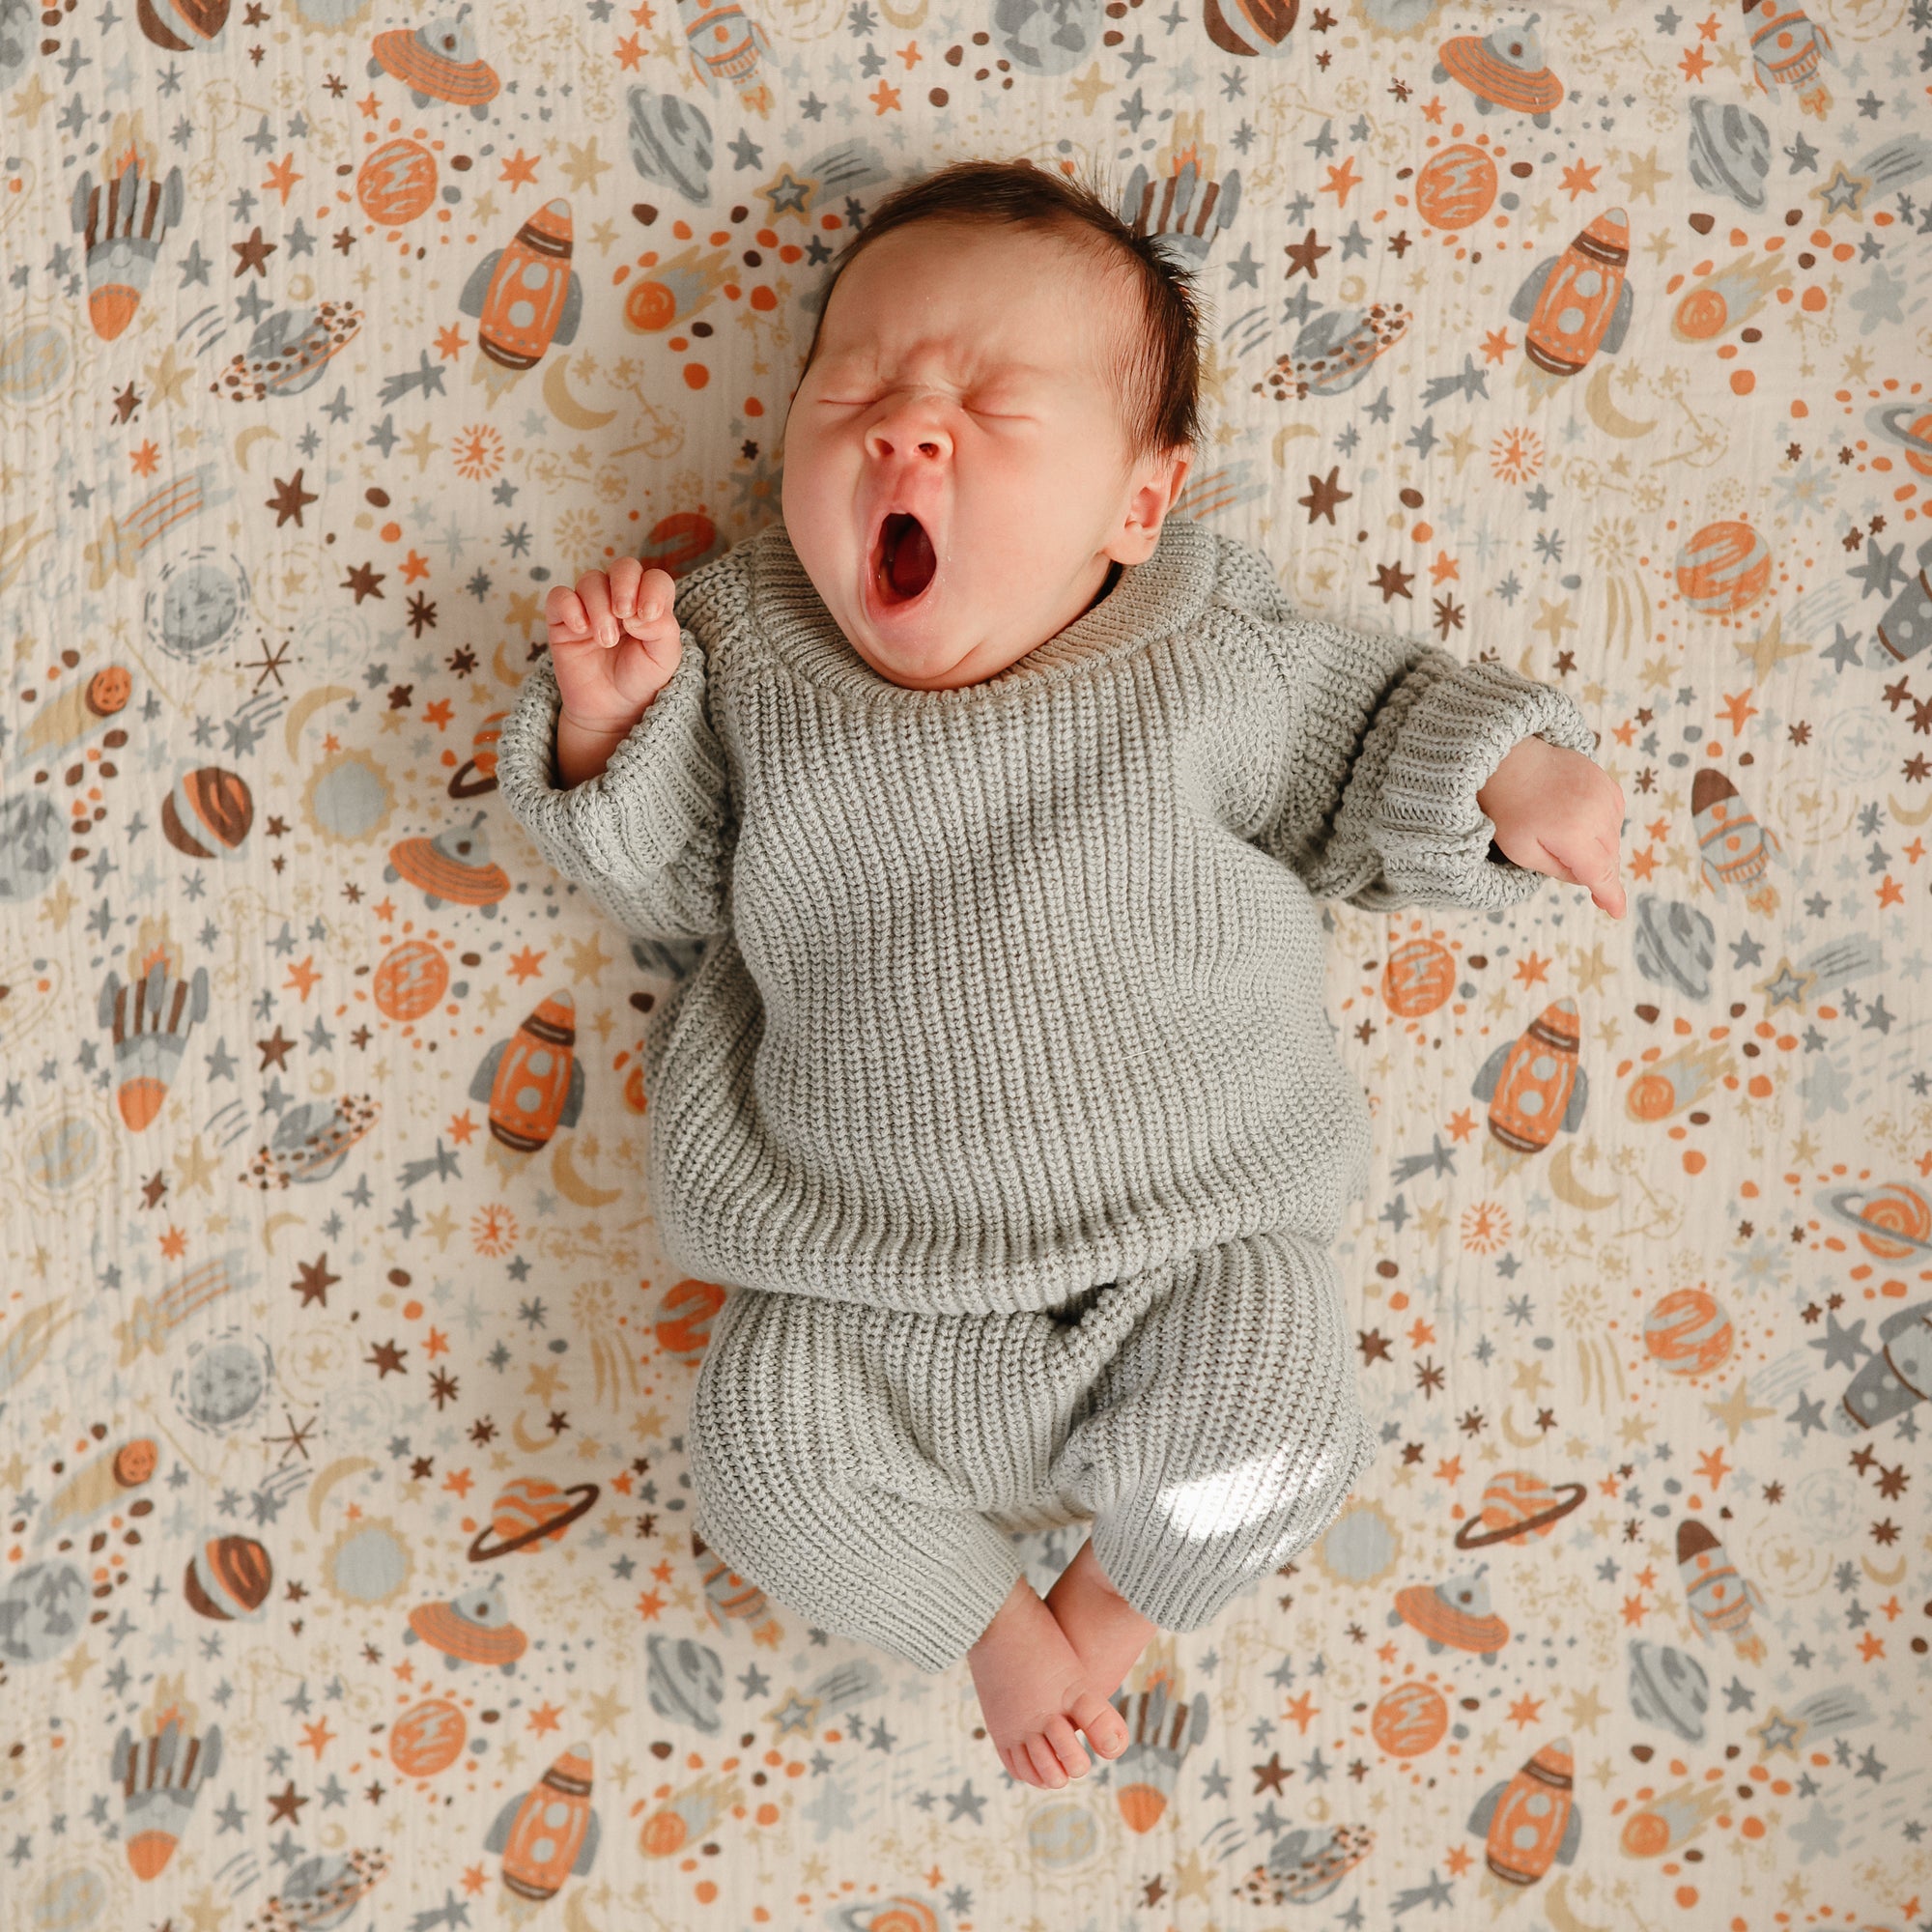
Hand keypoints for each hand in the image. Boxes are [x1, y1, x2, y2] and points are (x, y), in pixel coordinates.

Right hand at [546, 560, 680, 784]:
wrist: (612, 710)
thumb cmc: (640, 680)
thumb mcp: (664, 658)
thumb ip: (662, 629)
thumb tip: (640, 611)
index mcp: (649, 603)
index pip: (654, 578)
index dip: (652, 589)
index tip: (648, 616)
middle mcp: (620, 599)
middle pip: (623, 567)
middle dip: (624, 586)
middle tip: (625, 616)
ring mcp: (590, 607)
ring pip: (591, 580)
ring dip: (600, 607)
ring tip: (606, 641)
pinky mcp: (563, 620)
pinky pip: (559, 596)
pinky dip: (570, 607)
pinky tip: (580, 630)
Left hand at [1476, 735, 1626, 917]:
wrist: (1512, 760)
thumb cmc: (1509, 809)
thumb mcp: (1522, 852)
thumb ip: (1558, 871)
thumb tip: (1587, 878)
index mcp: (1573, 833)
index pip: (1599, 873)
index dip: (1610, 896)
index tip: (1617, 913)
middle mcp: (1596, 813)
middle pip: (1607, 858)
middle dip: (1593, 869)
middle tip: (1562, 858)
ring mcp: (1605, 794)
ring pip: (1612, 839)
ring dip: (1595, 846)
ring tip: (1561, 831)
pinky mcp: (1607, 783)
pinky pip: (1613, 817)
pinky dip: (1600, 826)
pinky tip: (1575, 818)